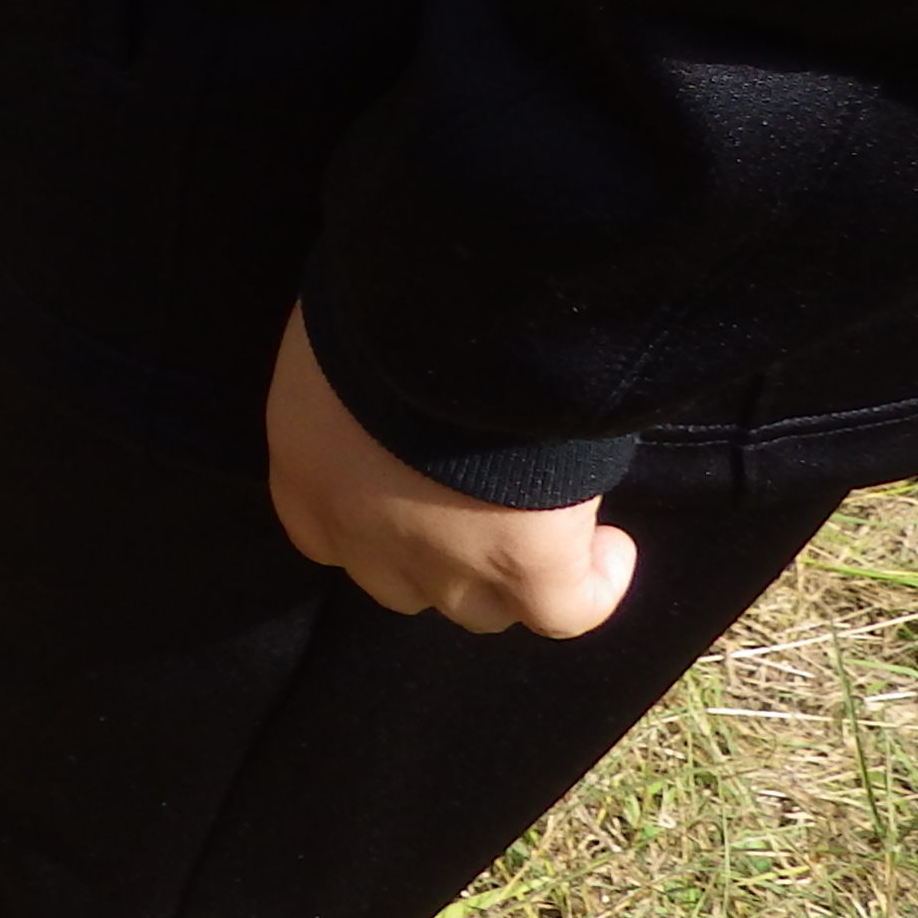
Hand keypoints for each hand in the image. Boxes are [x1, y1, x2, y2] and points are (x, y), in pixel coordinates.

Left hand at [267, 305, 638, 637]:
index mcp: (307, 477)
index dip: (373, 524)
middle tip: (479, 507)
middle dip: (437, 558)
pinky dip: (594, 586)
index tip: (411, 487)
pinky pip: (565, 612)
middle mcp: (364, 539)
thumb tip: (383, 370)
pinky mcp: (527, 571)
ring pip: (478, 609)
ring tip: (546, 525)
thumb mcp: (336, 343)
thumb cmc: (372, 306)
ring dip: (508, 579)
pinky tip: (610, 546)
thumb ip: (346, 386)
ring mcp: (446, 565)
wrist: (445, 321)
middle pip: (403, 585)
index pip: (327, 536)